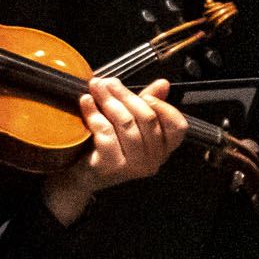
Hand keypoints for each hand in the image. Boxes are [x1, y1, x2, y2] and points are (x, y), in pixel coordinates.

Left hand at [43, 75, 187, 221]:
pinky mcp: (112, 166)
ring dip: (109, 100)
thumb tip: (163, 84)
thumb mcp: (131, 124)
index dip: (164, 107)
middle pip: (147, 118)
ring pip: (126, 123)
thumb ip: (147, 104)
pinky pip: (106, 132)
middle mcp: (154, 160)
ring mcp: (134, 166)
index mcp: (164, 148)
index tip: (145, 95)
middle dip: (126, 95)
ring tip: (96, 87)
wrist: (81, 175)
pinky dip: (94, 113)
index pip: (178, 127)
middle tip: (108, 82)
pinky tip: (86, 102)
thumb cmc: (108, 147)